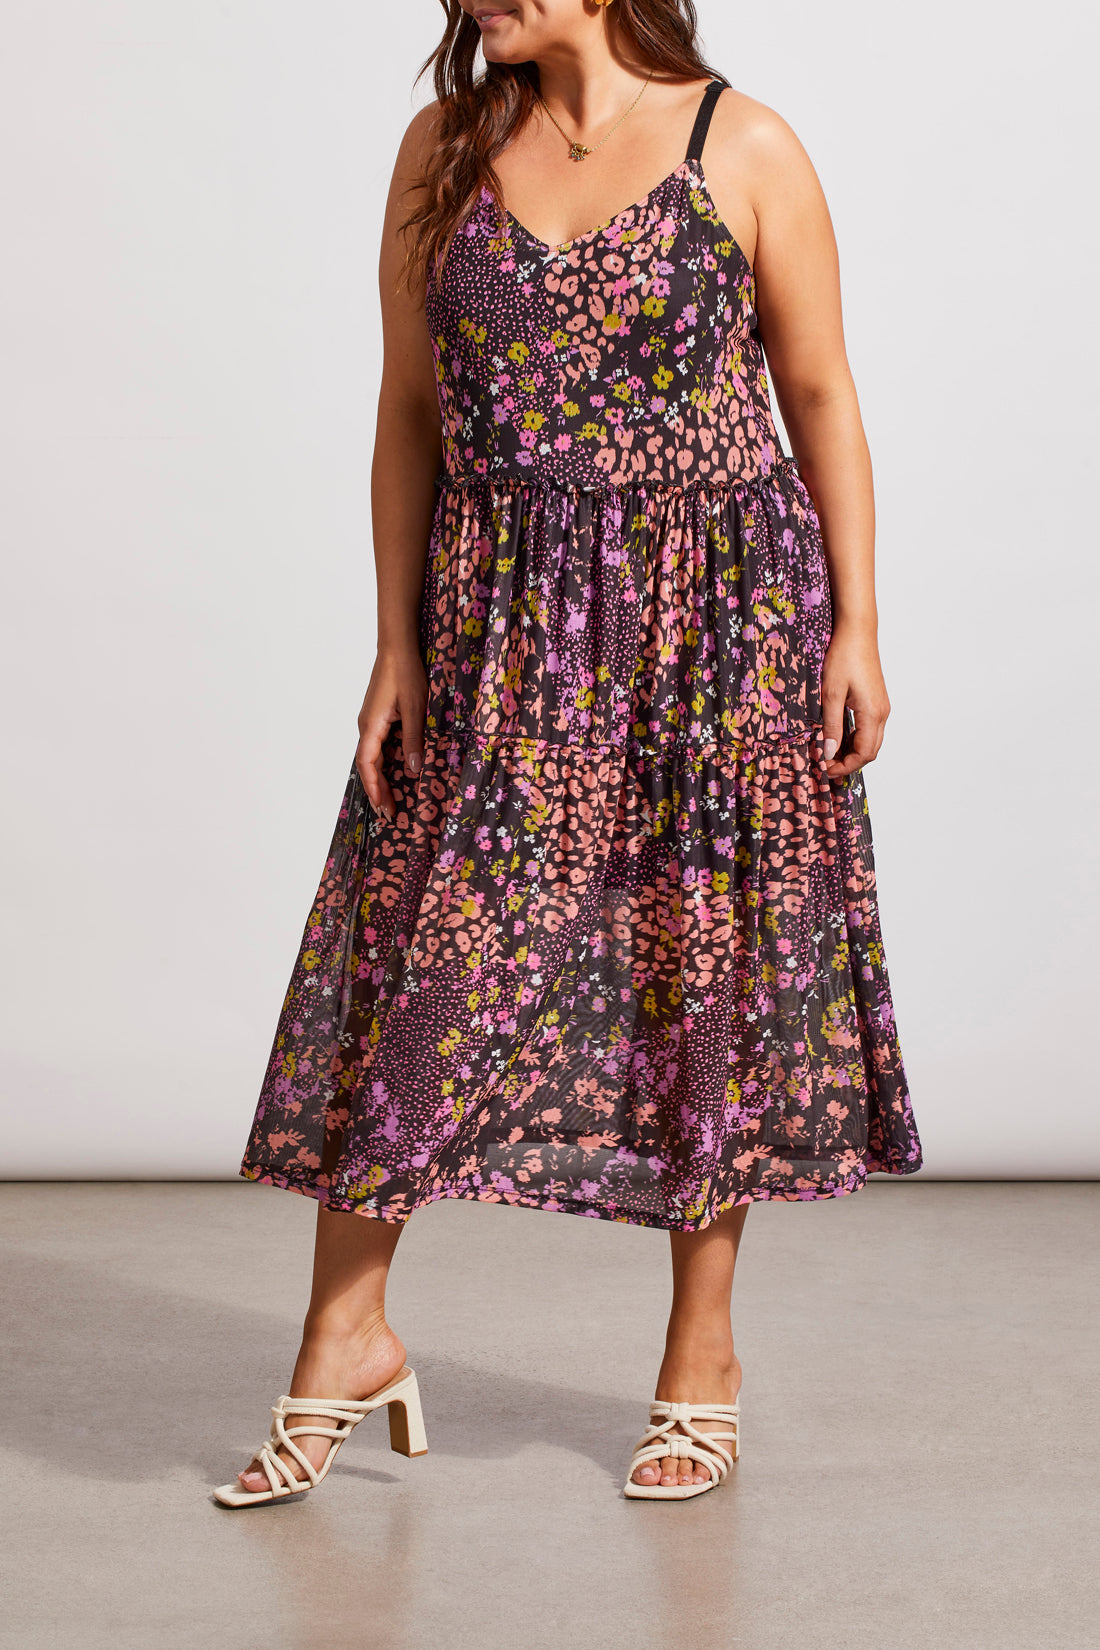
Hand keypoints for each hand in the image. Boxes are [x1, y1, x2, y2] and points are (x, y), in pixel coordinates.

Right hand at [355, 644, 426, 820]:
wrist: (397, 647)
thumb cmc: (405, 673)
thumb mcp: (416, 708)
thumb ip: (414, 739)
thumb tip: (413, 769)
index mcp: (371, 726)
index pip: (368, 765)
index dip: (375, 789)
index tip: (383, 808)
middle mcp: (366, 726)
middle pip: (368, 766)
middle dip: (378, 791)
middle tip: (389, 815)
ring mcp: (371, 721)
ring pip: (373, 757)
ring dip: (381, 779)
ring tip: (390, 800)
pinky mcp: (378, 716)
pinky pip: (378, 746)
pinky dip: (384, 763)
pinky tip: (394, 772)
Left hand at [820, 620, 890, 779]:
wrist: (857, 632)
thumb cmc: (843, 657)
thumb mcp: (830, 694)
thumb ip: (831, 726)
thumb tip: (829, 753)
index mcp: (872, 713)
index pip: (864, 754)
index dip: (845, 766)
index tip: (825, 769)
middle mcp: (882, 712)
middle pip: (870, 751)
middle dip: (849, 762)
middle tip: (825, 765)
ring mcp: (881, 706)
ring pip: (870, 740)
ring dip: (852, 751)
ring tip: (828, 752)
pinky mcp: (877, 700)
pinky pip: (869, 728)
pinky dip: (855, 738)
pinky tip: (837, 736)